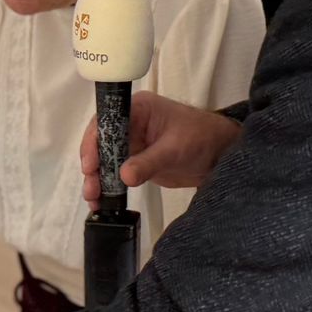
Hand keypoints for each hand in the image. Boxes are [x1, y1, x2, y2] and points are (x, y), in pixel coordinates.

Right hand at [81, 91, 242, 209]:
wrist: (221, 154)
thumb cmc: (202, 138)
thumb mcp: (175, 149)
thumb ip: (149, 162)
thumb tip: (124, 176)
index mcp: (137, 109)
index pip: (106, 122)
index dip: (94, 143)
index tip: (90, 165)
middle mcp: (130, 124)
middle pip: (101, 143)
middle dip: (93, 166)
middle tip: (91, 188)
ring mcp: (132, 144)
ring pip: (105, 160)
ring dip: (98, 179)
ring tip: (94, 200)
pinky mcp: (137, 162)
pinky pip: (116, 173)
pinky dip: (109, 186)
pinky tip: (103, 201)